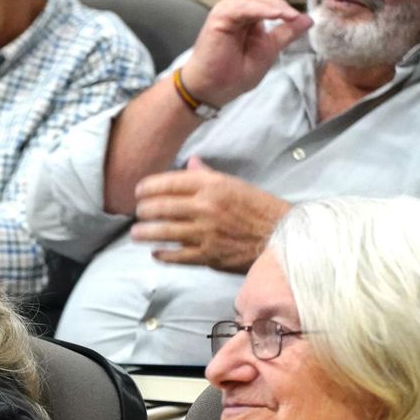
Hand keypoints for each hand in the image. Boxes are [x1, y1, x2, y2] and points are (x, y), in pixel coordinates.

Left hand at [129, 157, 289, 271]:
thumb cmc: (260, 209)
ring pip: (164, 232)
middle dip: (144, 210)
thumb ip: (208, 176)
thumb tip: (190, 163)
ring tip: (136, 233)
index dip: (149, 187)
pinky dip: (163, 254)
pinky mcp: (209, 255)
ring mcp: (206, 232)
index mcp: (213, 186)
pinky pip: (178, 256)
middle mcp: (207, 207)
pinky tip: (156, 253)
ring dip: (145, 233)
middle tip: (138, 213)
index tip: (139, 191)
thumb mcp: (236, 185)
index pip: (170, 182)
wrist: (283, 237)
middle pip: (162, 207)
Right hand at [181, 0, 312, 106]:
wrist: (213, 91)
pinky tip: (279, 16)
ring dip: (276, 0)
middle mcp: (236, 5)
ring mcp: (227, 10)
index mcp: (248, 9)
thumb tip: (308, 19)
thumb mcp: (269, 49)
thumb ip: (286, 32)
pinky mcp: (219, 19)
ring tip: (290, 15)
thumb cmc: (234, 72)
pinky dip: (263, 9)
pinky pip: (244, 7)